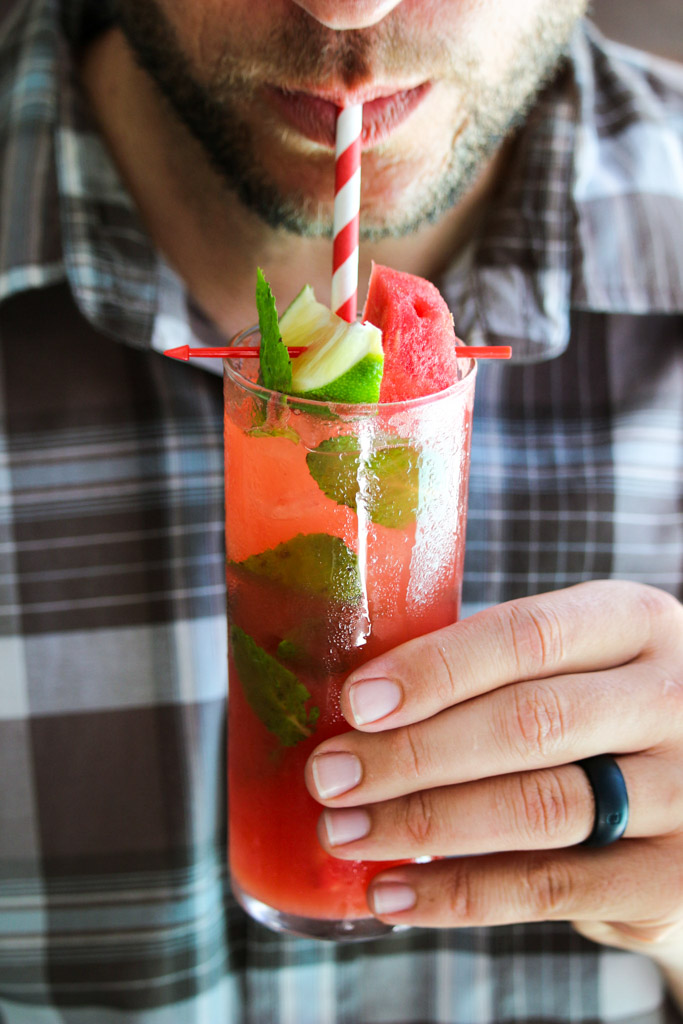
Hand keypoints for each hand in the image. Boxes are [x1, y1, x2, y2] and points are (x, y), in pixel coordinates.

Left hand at [305, 581, 682, 964]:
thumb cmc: (596, 719)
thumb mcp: (571, 667)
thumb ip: (490, 674)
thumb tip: (355, 705)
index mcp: (634, 623)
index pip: (527, 635)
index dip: (436, 669)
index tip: (357, 703)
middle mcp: (671, 698)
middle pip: (527, 723)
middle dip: (412, 753)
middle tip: (329, 776)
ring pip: (536, 807)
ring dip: (422, 824)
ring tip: (345, 833)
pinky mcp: (669, 878)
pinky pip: (548, 889)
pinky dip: (458, 894)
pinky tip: (393, 893)